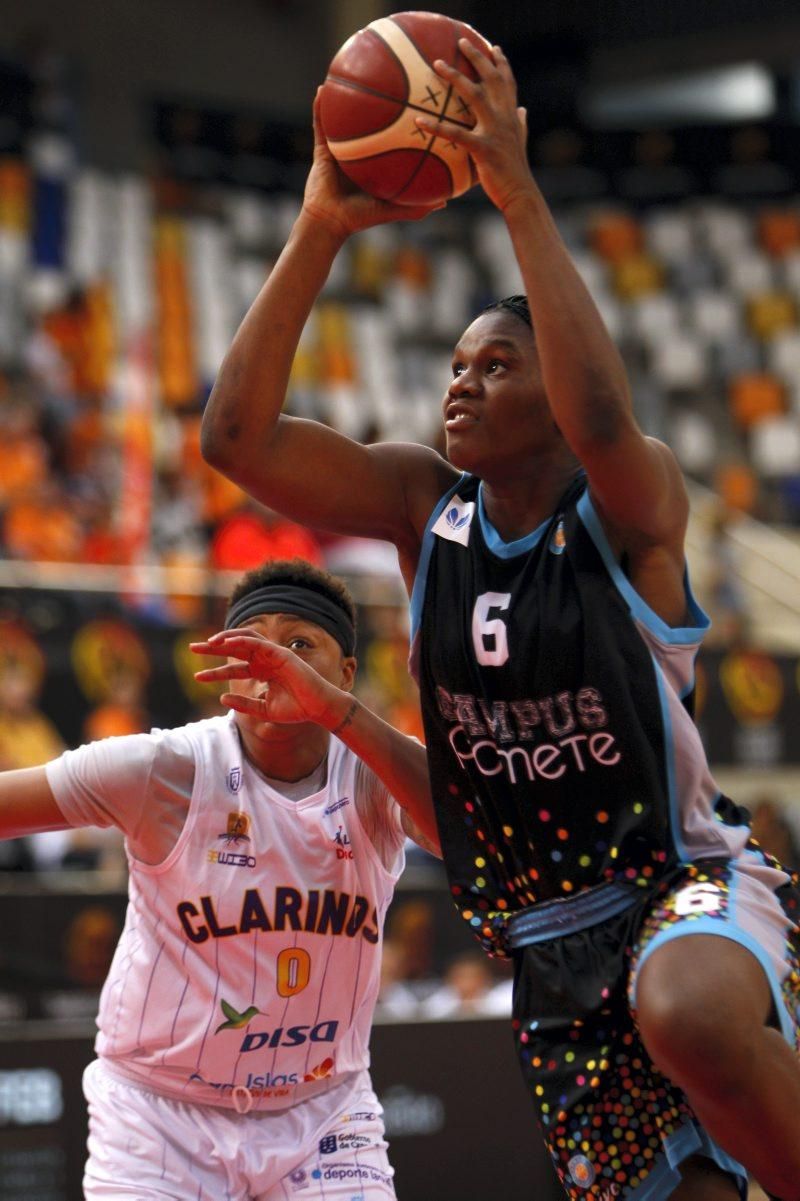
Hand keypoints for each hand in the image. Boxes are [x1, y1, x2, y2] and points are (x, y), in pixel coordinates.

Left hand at [191, 630, 345, 727]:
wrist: (318, 708)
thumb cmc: (296, 709)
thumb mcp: (264, 710)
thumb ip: (244, 705)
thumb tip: (222, 698)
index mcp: (262, 672)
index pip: (234, 667)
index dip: (214, 672)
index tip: (197, 676)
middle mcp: (265, 660)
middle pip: (234, 649)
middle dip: (213, 648)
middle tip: (192, 648)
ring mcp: (272, 655)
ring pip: (244, 640)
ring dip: (225, 638)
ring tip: (207, 643)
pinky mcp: (280, 652)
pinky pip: (257, 642)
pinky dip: (241, 640)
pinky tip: (225, 643)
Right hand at [301, 90, 444, 237]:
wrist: (330, 223)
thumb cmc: (360, 219)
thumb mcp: (392, 209)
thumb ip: (417, 205)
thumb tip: (445, 201)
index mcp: (375, 160)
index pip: (391, 136)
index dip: (404, 120)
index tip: (418, 102)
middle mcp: (359, 150)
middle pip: (370, 119)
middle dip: (378, 98)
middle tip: (391, 76)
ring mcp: (340, 147)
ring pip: (344, 116)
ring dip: (347, 95)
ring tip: (352, 70)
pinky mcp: (322, 149)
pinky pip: (320, 124)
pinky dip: (319, 107)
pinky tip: (322, 88)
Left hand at [415, 41, 533, 213]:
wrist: (519, 194)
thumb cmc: (515, 172)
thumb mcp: (521, 143)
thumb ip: (521, 125)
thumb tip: (524, 111)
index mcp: (511, 116)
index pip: (508, 83)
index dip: (502, 64)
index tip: (494, 48)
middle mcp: (504, 118)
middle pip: (491, 79)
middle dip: (477, 57)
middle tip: (462, 41)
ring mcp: (494, 131)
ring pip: (474, 95)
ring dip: (455, 77)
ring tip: (437, 65)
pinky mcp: (483, 148)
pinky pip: (455, 134)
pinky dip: (436, 127)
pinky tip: (419, 121)